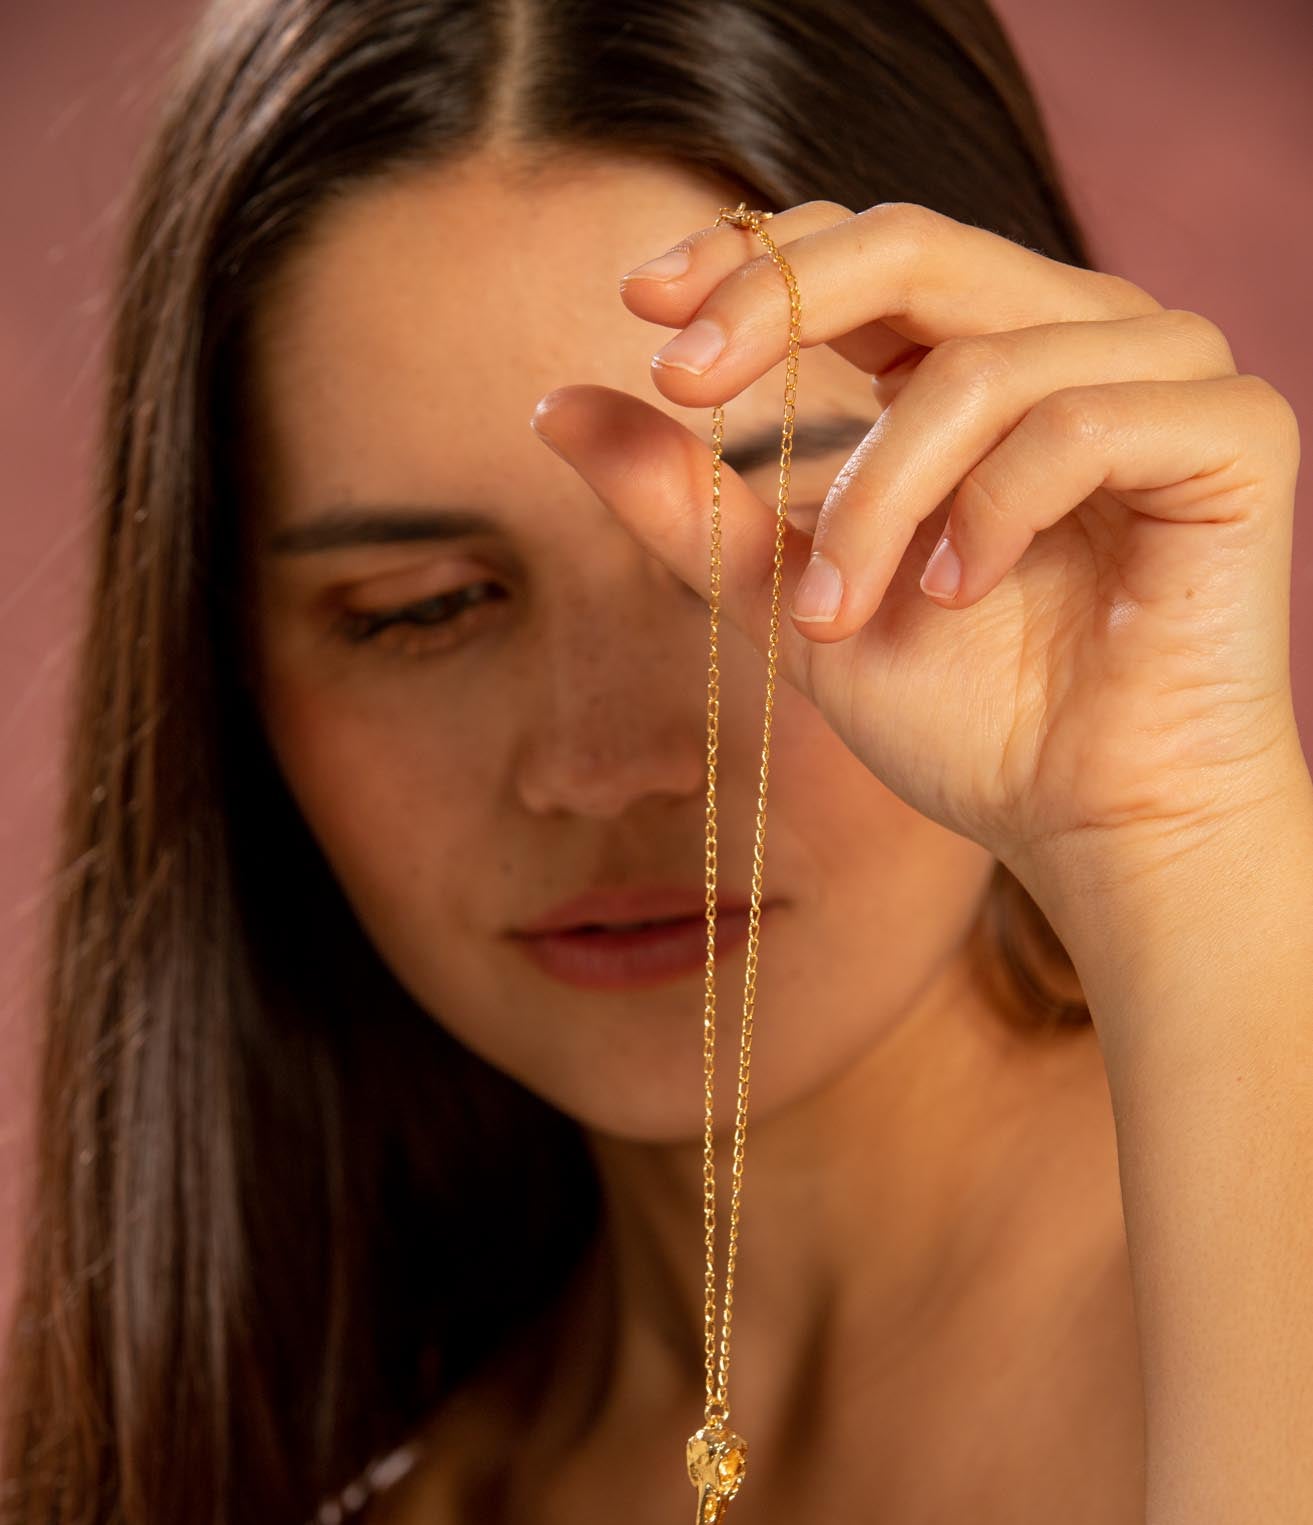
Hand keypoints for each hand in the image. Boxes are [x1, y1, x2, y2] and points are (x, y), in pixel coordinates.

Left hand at [529, 200, 1304, 901]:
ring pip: (979, 361)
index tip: (640, 309)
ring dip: (880, 493)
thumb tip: (552, 403)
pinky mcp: (1231, 432)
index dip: (752, 255)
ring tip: (849, 607)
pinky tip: (967, 592)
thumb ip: (690, 503)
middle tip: (685, 382)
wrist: (1089, 822)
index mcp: (981, 356)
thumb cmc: (968, 716)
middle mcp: (1074, 337)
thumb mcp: (791, 603)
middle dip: (780, 306)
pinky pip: (1080, 421)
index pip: (863, 245)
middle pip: (916, 242)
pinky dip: (996, 509)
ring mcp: (1163, 373)